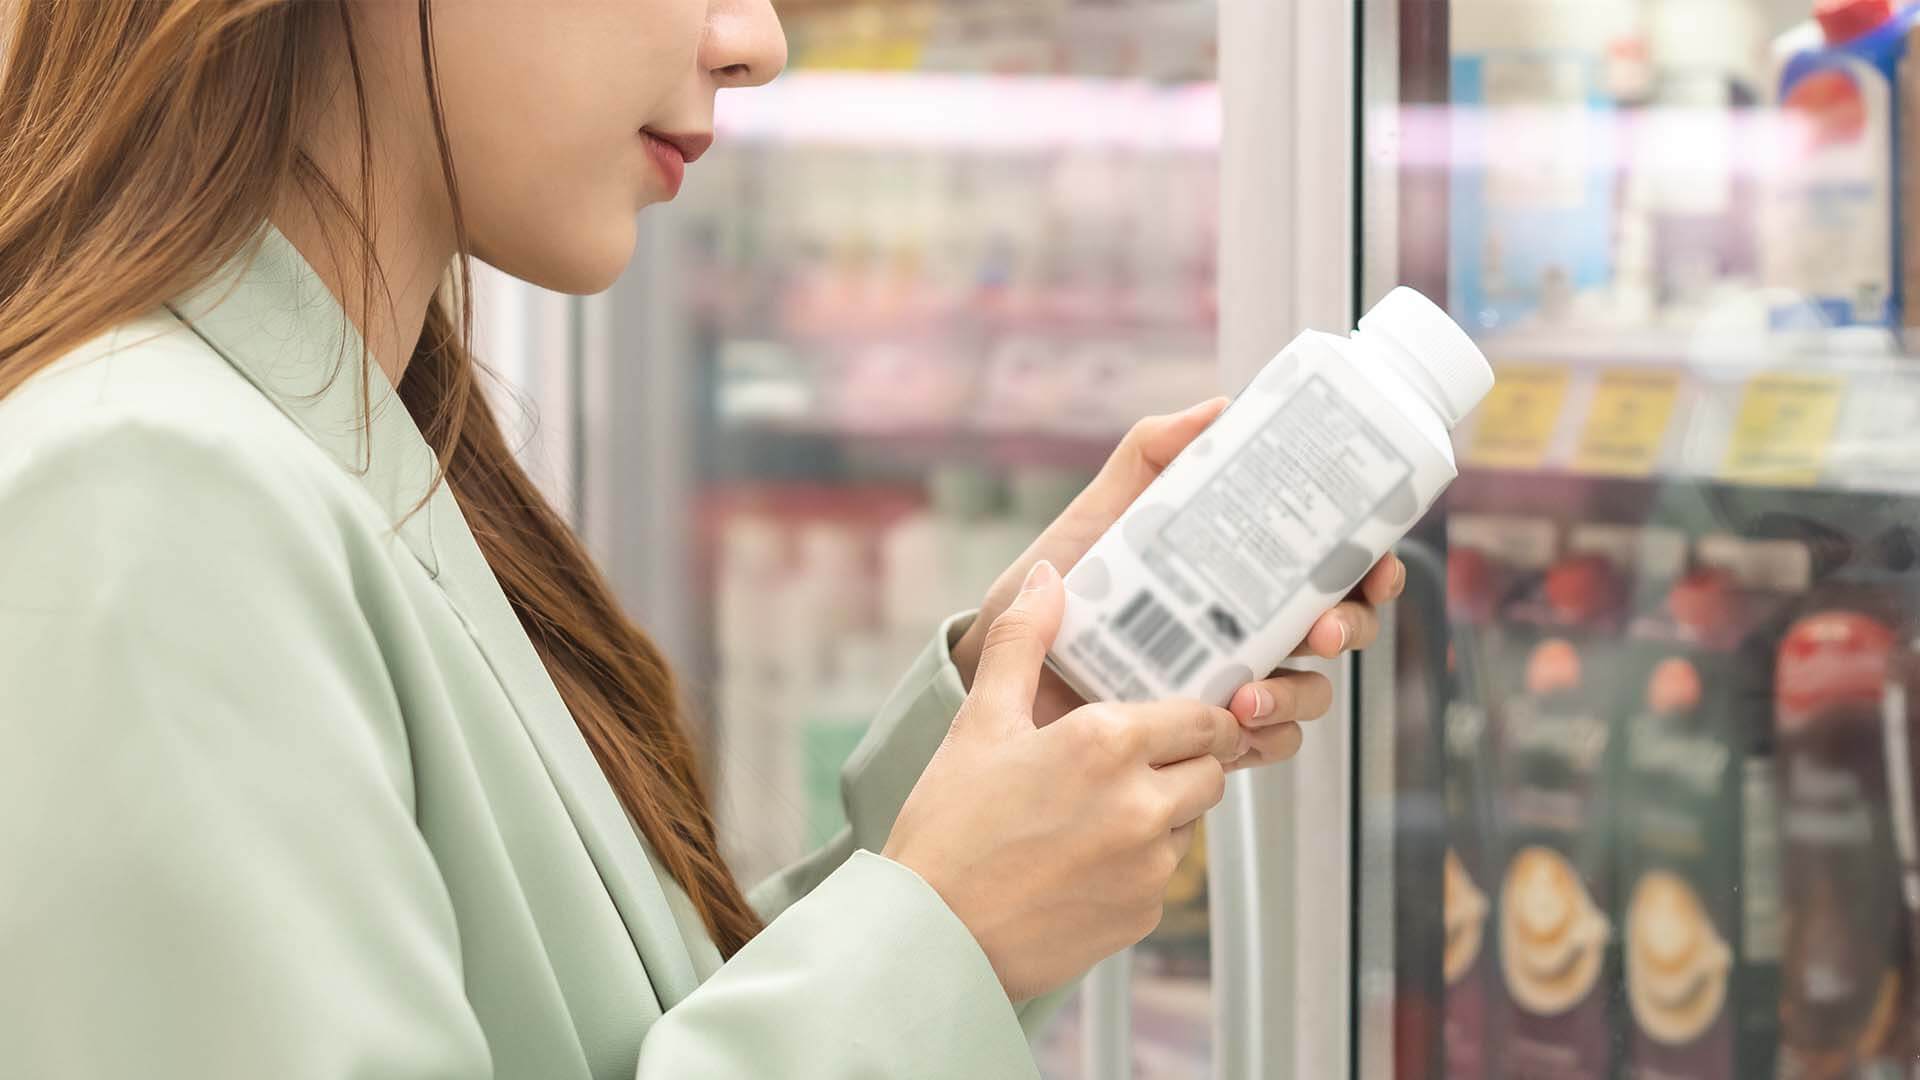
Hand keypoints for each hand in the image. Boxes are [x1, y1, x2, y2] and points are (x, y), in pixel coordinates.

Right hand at [886, 562, 1240, 1001]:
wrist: (931, 937)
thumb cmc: (949, 830)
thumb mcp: (979, 722)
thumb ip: (1024, 642)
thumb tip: (1049, 578)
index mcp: (1107, 743)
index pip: (1203, 718)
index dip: (1196, 716)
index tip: (1180, 718)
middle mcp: (1141, 802)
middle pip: (1210, 770)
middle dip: (1185, 762)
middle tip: (1132, 764)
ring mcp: (1149, 864)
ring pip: (1191, 823)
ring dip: (1163, 813)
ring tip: (1093, 814)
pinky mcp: (1144, 914)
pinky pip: (1164, 876)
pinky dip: (1138, 865)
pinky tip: (1082, 862)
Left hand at [949, 399, 1406, 765]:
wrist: (1000, 659)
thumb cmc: (1056, 581)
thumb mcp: (1103, 510)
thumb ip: (1152, 454)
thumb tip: (1220, 406)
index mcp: (1239, 572)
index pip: (1330, 567)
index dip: (1371, 567)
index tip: (1375, 566)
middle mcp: (1249, 628)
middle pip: (1339, 628)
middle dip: (1348, 629)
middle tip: (1322, 630)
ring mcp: (1234, 682)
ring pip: (1310, 692)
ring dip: (1299, 693)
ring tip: (1249, 694)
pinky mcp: (1205, 735)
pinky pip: (1265, 746)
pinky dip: (1263, 740)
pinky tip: (1234, 729)